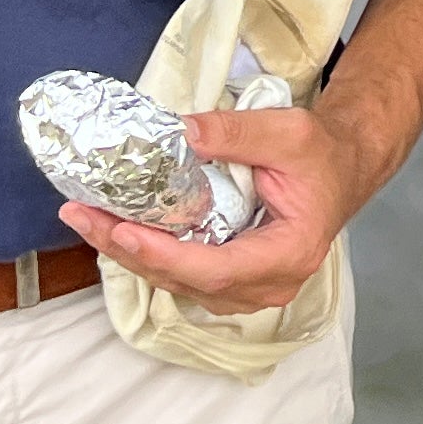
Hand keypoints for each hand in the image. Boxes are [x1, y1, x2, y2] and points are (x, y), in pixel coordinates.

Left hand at [58, 92, 403, 319]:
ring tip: (85, 217)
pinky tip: (115, 227)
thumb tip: (181, 134)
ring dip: (127, 252)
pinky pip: (179, 275)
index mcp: (288, 254)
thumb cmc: (321, 156)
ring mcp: (247, 291)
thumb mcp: (289, 132)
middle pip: (184, 279)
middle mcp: (267, 285)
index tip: (123, 231)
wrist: (340, 171)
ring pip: (175, 282)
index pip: (217, 269)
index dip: (164, 255)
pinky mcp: (229, 283)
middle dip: (127, 249)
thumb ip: (237, 133)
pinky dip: (145, 253)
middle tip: (82, 214)